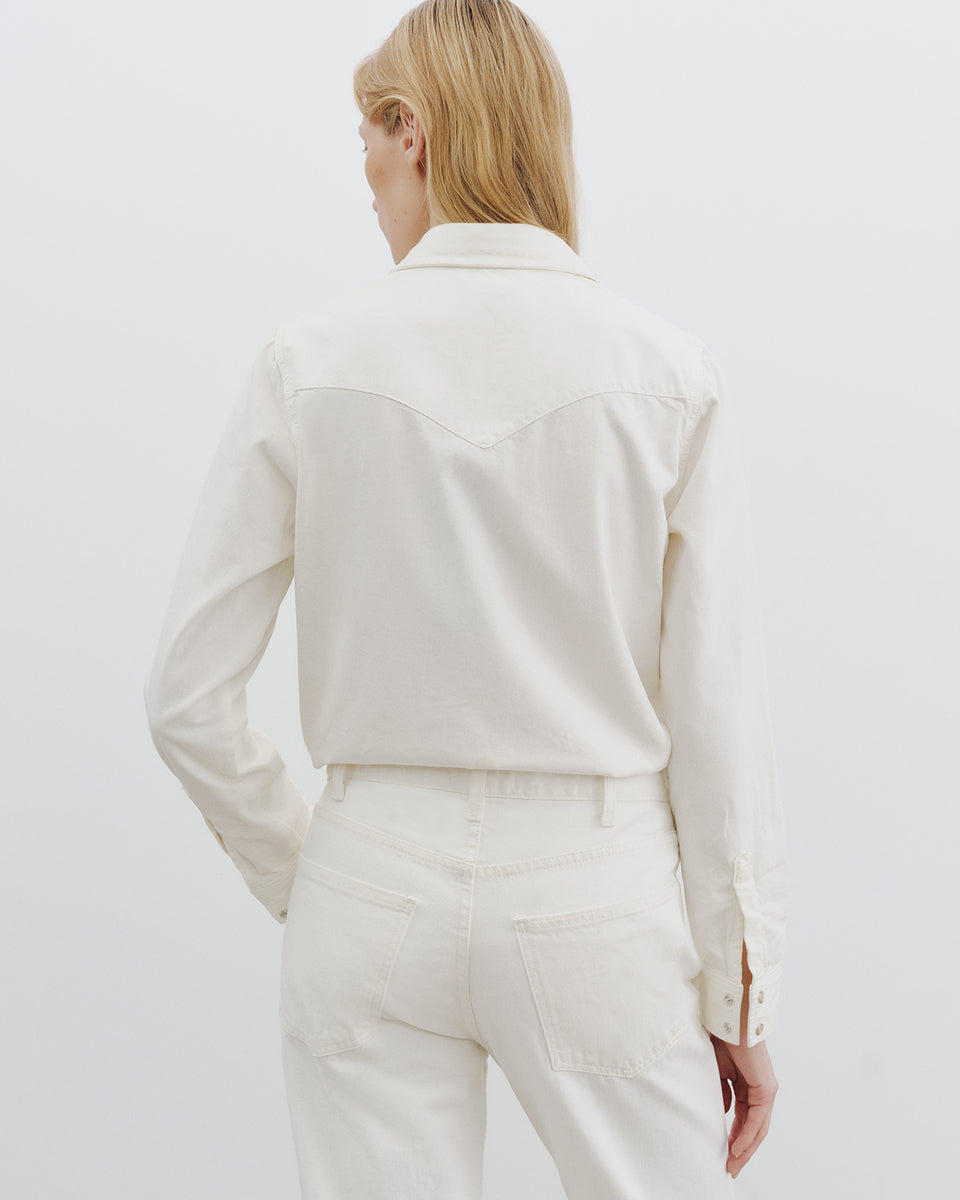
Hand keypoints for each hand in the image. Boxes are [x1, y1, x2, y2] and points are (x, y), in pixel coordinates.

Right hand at [710, 1033, 778, 1177]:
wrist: (728, 1019)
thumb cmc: (720, 1038)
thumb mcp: (717, 1072)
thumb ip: (721, 1092)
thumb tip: (722, 1111)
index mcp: (747, 1086)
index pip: (742, 1119)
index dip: (733, 1138)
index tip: (722, 1154)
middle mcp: (759, 1090)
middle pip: (752, 1128)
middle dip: (740, 1150)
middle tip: (729, 1168)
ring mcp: (765, 1090)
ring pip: (758, 1128)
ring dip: (745, 1149)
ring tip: (732, 1164)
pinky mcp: (767, 1088)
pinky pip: (758, 1118)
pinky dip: (748, 1135)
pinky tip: (737, 1147)